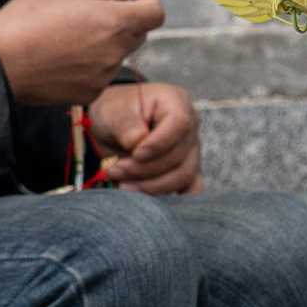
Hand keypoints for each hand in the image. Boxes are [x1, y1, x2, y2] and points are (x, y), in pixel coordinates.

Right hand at [0, 0, 163, 106]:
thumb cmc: (30, 18)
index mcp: (115, 22)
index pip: (157, 13)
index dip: (146, 0)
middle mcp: (116, 52)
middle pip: (137, 33)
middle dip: (122, 21)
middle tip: (87, 14)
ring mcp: (103, 76)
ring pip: (117, 54)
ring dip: (103, 43)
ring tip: (67, 36)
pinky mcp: (89, 93)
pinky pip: (100, 74)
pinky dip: (89, 65)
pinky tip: (62, 58)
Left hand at [88, 81, 201, 195]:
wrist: (115, 122)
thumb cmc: (117, 110)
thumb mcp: (115, 109)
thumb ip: (126, 123)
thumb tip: (136, 143)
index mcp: (176, 103)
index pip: (179, 124)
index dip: (159, 144)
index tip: (135, 154)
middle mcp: (190, 127)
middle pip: (178, 156)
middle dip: (144, 169)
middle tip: (114, 171)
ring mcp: (191, 150)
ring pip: (182, 176)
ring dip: (150, 186)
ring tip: (122, 185)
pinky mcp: (187, 170)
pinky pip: (191, 189)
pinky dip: (174, 199)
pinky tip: (152, 203)